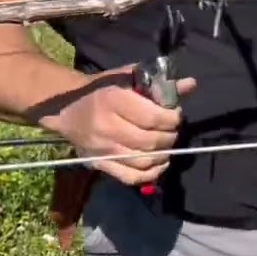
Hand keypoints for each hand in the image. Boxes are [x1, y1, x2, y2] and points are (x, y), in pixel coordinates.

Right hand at [47, 67, 195, 184]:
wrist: (65, 106)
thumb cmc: (102, 89)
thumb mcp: (128, 79)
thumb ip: (159, 84)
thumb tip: (191, 85)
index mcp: (113, 101)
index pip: (152, 118)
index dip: (172, 119)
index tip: (176, 116)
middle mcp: (106, 127)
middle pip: (150, 142)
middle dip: (170, 137)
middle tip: (172, 131)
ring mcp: (101, 149)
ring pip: (143, 161)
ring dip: (163, 155)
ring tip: (167, 145)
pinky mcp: (98, 164)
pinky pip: (129, 177)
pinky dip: (150, 174)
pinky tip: (160, 164)